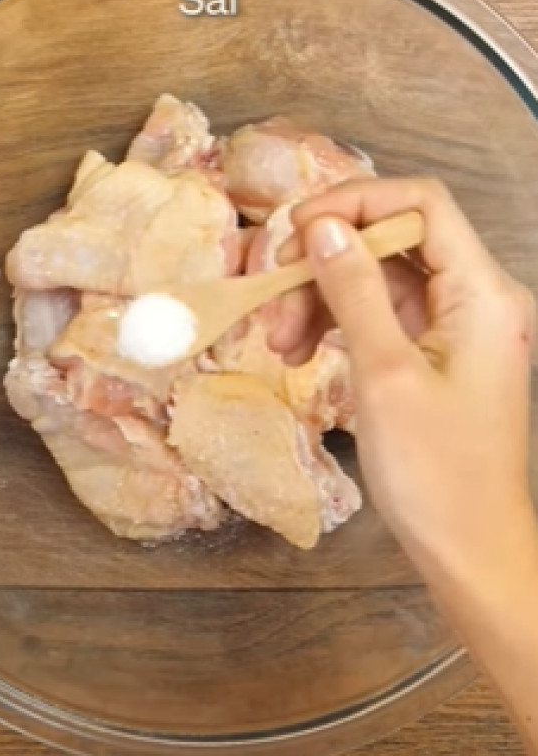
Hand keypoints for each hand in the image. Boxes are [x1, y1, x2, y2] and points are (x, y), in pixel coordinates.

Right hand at [271, 177, 536, 587]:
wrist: (470, 553)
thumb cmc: (437, 474)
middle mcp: (477, 300)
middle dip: (328, 262)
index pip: (422, 204)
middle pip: (394, 241)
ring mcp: (458, 329)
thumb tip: (323, 227)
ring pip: (380, 280)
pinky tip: (303, 354)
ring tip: (279, 344)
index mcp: (482, 293)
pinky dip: (340, 326)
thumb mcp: (384, 375)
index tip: (295, 231)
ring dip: (324, 298)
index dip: (355, 202)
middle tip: (274, 297)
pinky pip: (382, 318)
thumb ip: (353, 291)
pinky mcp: (437, 357)